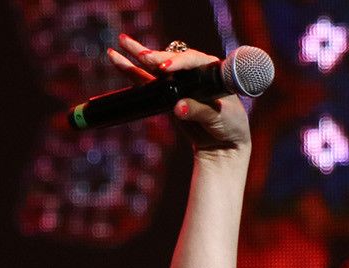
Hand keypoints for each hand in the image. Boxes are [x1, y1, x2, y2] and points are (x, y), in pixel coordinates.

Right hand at [106, 33, 251, 154]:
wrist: (224, 143)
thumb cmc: (231, 125)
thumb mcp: (219, 118)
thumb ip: (199, 111)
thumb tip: (178, 108)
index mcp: (211, 70)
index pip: (193, 60)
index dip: (178, 62)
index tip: (166, 68)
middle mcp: (193, 71)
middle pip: (171, 59)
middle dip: (155, 56)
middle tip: (142, 55)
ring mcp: (179, 82)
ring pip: (156, 67)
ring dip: (138, 55)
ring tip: (121, 43)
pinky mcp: (167, 94)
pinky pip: (148, 81)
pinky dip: (133, 72)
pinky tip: (118, 59)